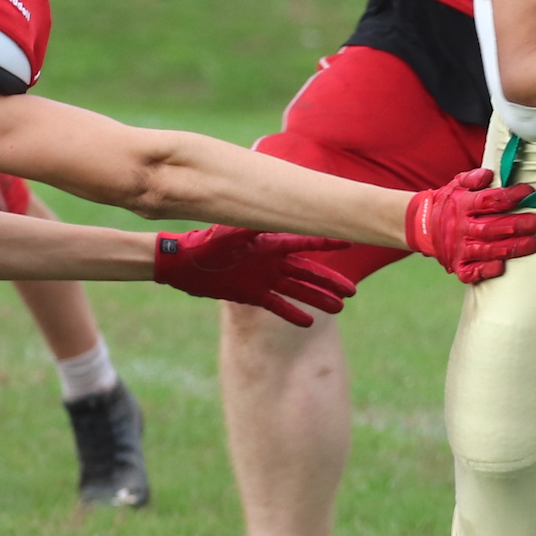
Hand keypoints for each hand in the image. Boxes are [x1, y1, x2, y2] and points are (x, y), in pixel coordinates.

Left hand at [152, 226, 356, 325]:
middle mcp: (272, 261)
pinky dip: (293, 313)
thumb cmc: (205, 244)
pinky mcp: (253, 295)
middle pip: (308, 272)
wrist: (183, 263)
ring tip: (340, 307)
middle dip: (330, 281)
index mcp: (270, 244)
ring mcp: (264, 279)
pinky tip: (309, 322)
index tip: (349, 242)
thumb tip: (273, 213)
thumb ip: (251, 227)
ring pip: (298, 289)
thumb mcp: (228, 234)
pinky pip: (278, 306)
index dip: (327, 244)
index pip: (304, 244)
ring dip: (318, 298)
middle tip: (352, 292)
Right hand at [403, 167, 535, 283]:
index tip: (528, 191)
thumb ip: (473, 178)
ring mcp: (459, 248)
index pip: (487, 200)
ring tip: (532, 244)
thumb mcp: (457, 185)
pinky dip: (485, 271)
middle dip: (516, 225)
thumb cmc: (451, 203)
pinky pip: (471, 271)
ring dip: (509, 248)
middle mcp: (460, 227)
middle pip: (490, 227)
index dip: (508, 196)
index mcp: (462, 205)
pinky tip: (501, 267)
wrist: (423, 226)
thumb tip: (488, 174)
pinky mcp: (458, 266)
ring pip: (485, 250)